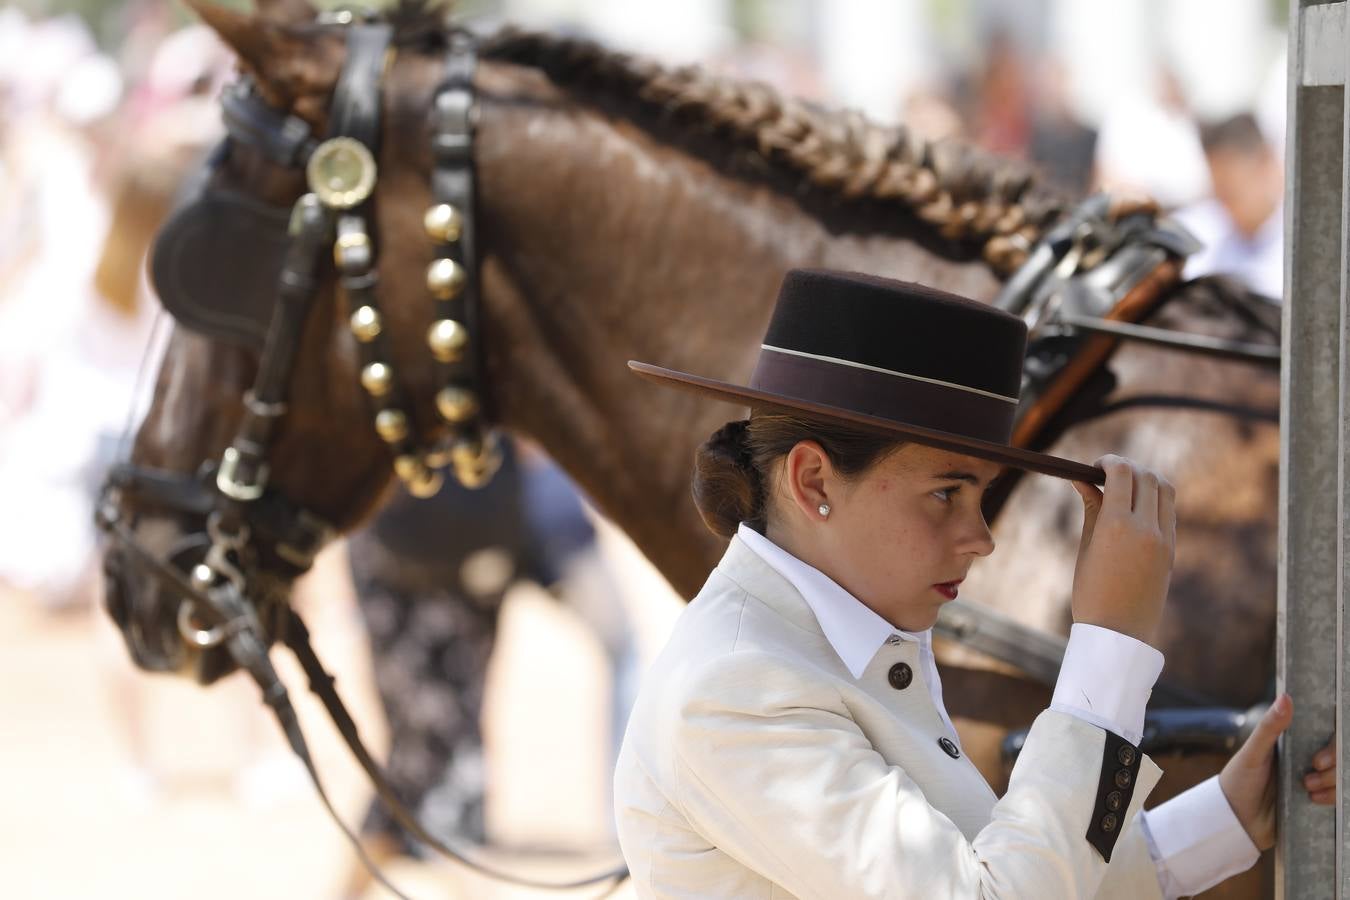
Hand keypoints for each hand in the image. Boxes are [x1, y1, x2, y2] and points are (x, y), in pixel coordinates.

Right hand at [1069, 455, 1175, 645]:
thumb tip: (1083, 480)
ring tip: (1125, 488)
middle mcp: (1146, 528)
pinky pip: (1168, 511)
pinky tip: (1136, 508)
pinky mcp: (1171, 550)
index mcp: (1117, 526)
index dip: (1109, 462)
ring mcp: (1163, 539)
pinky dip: (1155, 499)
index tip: (1095, 466)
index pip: (1122, 473)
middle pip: (1146, 476)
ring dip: (1146, 479)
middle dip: (1127, 468)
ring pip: (1164, 489)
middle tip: (1107, 474)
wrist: (1119, 632)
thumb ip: (1091, 509)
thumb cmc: (1091, 593)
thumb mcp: (1086, 548)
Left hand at [1218, 694, 1335, 850]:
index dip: (1333, 740)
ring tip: (1307, 786)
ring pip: (1341, 776)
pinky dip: (1332, 796)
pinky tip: (1314, 799)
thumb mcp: (1252, 753)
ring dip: (1332, 780)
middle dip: (1334, 760)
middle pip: (1339, 754)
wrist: (1236, 822)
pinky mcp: (1317, 802)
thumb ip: (1270, 727)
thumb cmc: (1239, 781)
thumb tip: (1285, 697)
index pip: (1326, 733)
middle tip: (1315, 766)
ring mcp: (1314, 781)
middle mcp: (1307, 760)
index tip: (1321, 750)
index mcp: (1293, 742)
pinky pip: (1338, 797)